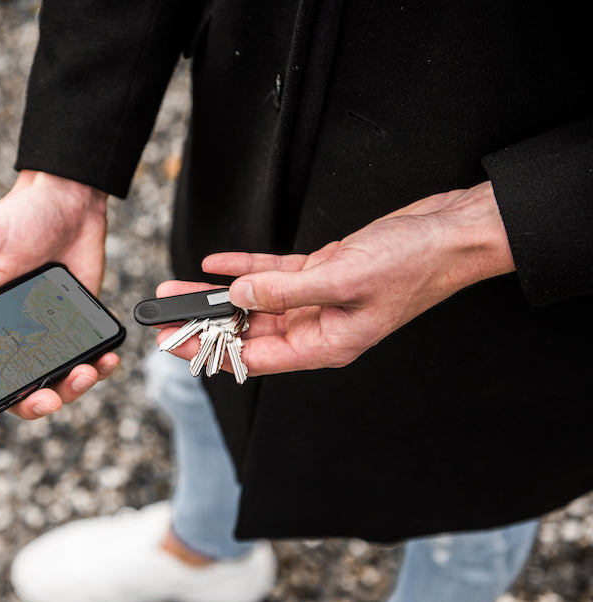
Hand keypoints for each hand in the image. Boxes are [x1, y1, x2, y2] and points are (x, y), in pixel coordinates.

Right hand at [0, 170, 119, 418]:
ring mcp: (48, 334)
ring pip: (57, 380)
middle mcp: (13, 335)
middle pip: (20, 388)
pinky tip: (106, 360)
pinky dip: (99, 367)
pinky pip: (88, 358)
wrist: (69, 201)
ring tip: (85, 373)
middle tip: (49, 399)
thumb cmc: (17, 217)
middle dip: (35, 402)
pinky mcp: (80, 326)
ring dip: (72, 388)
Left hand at [156, 182, 514, 375]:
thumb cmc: (412, 265)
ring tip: (175, 290)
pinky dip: (243, 269)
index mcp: (325, 345)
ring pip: (254, 302)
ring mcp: (319, 300)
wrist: (451, 232)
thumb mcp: (341, 279)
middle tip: (162, 313)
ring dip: (216, 294)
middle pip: (247, 330)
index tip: (172, 343)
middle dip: (203, 321)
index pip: (253, 357)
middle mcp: (318, 328)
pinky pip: (273, 275)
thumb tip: (237, 297)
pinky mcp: (323, 272)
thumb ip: (284, 291)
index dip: (208, 351)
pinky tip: (213, 264)